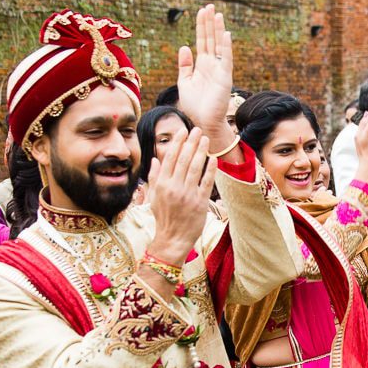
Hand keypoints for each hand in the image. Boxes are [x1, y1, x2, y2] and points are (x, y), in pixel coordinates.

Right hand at [146, 126, 217, 264]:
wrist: (172, 238)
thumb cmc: (163, 217)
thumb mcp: (154, 196)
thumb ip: (154, 177)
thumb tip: (155, 159)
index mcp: (162, 184)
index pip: (170, 158)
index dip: (177, 143)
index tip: (183, 131)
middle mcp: (174, 187)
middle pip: (183, 159)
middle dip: (191, 142)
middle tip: (198, 129)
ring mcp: (187, 194)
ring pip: (195, 168)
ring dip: (201, 151)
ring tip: (206, 139)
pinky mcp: (200, 202)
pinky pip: (206, 182)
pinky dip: (209, 169)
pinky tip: (213, 158)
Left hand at [173, 5, 236, 153]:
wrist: (203, 121)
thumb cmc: (195, 105)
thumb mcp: (184, 82)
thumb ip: (185, 65)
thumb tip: (185, 46)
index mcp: (202, 65)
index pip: (203, 41)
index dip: (202, 26)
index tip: (201, 11)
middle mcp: (212, 64)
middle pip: (211, 38)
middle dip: (210, 22)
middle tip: (209, 6)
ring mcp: (220, 69)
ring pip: (219, 45)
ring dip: (218, 30)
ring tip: (217, 14)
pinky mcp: (225, 77)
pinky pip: (226, 59)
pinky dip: (226, 47)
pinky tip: (225, 34)